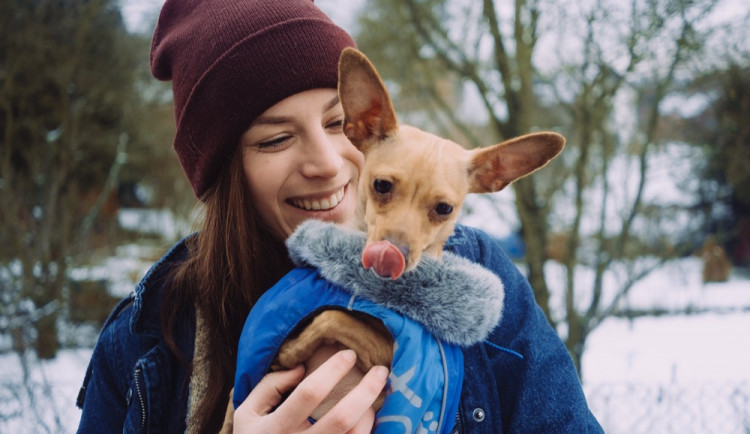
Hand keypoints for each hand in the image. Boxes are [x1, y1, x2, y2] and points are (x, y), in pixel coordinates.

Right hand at [233, 349, 388, 432]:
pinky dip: (366, 429)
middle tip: (380, 370)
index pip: (310, 393)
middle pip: (341, 419)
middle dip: (365, 391)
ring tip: (377, 392)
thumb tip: (301, 367)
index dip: (333, 370)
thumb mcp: (248, 412)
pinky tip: (368, 414)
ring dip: (370, 412)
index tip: (349, 354)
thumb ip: (270, 386)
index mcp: (276, 428)